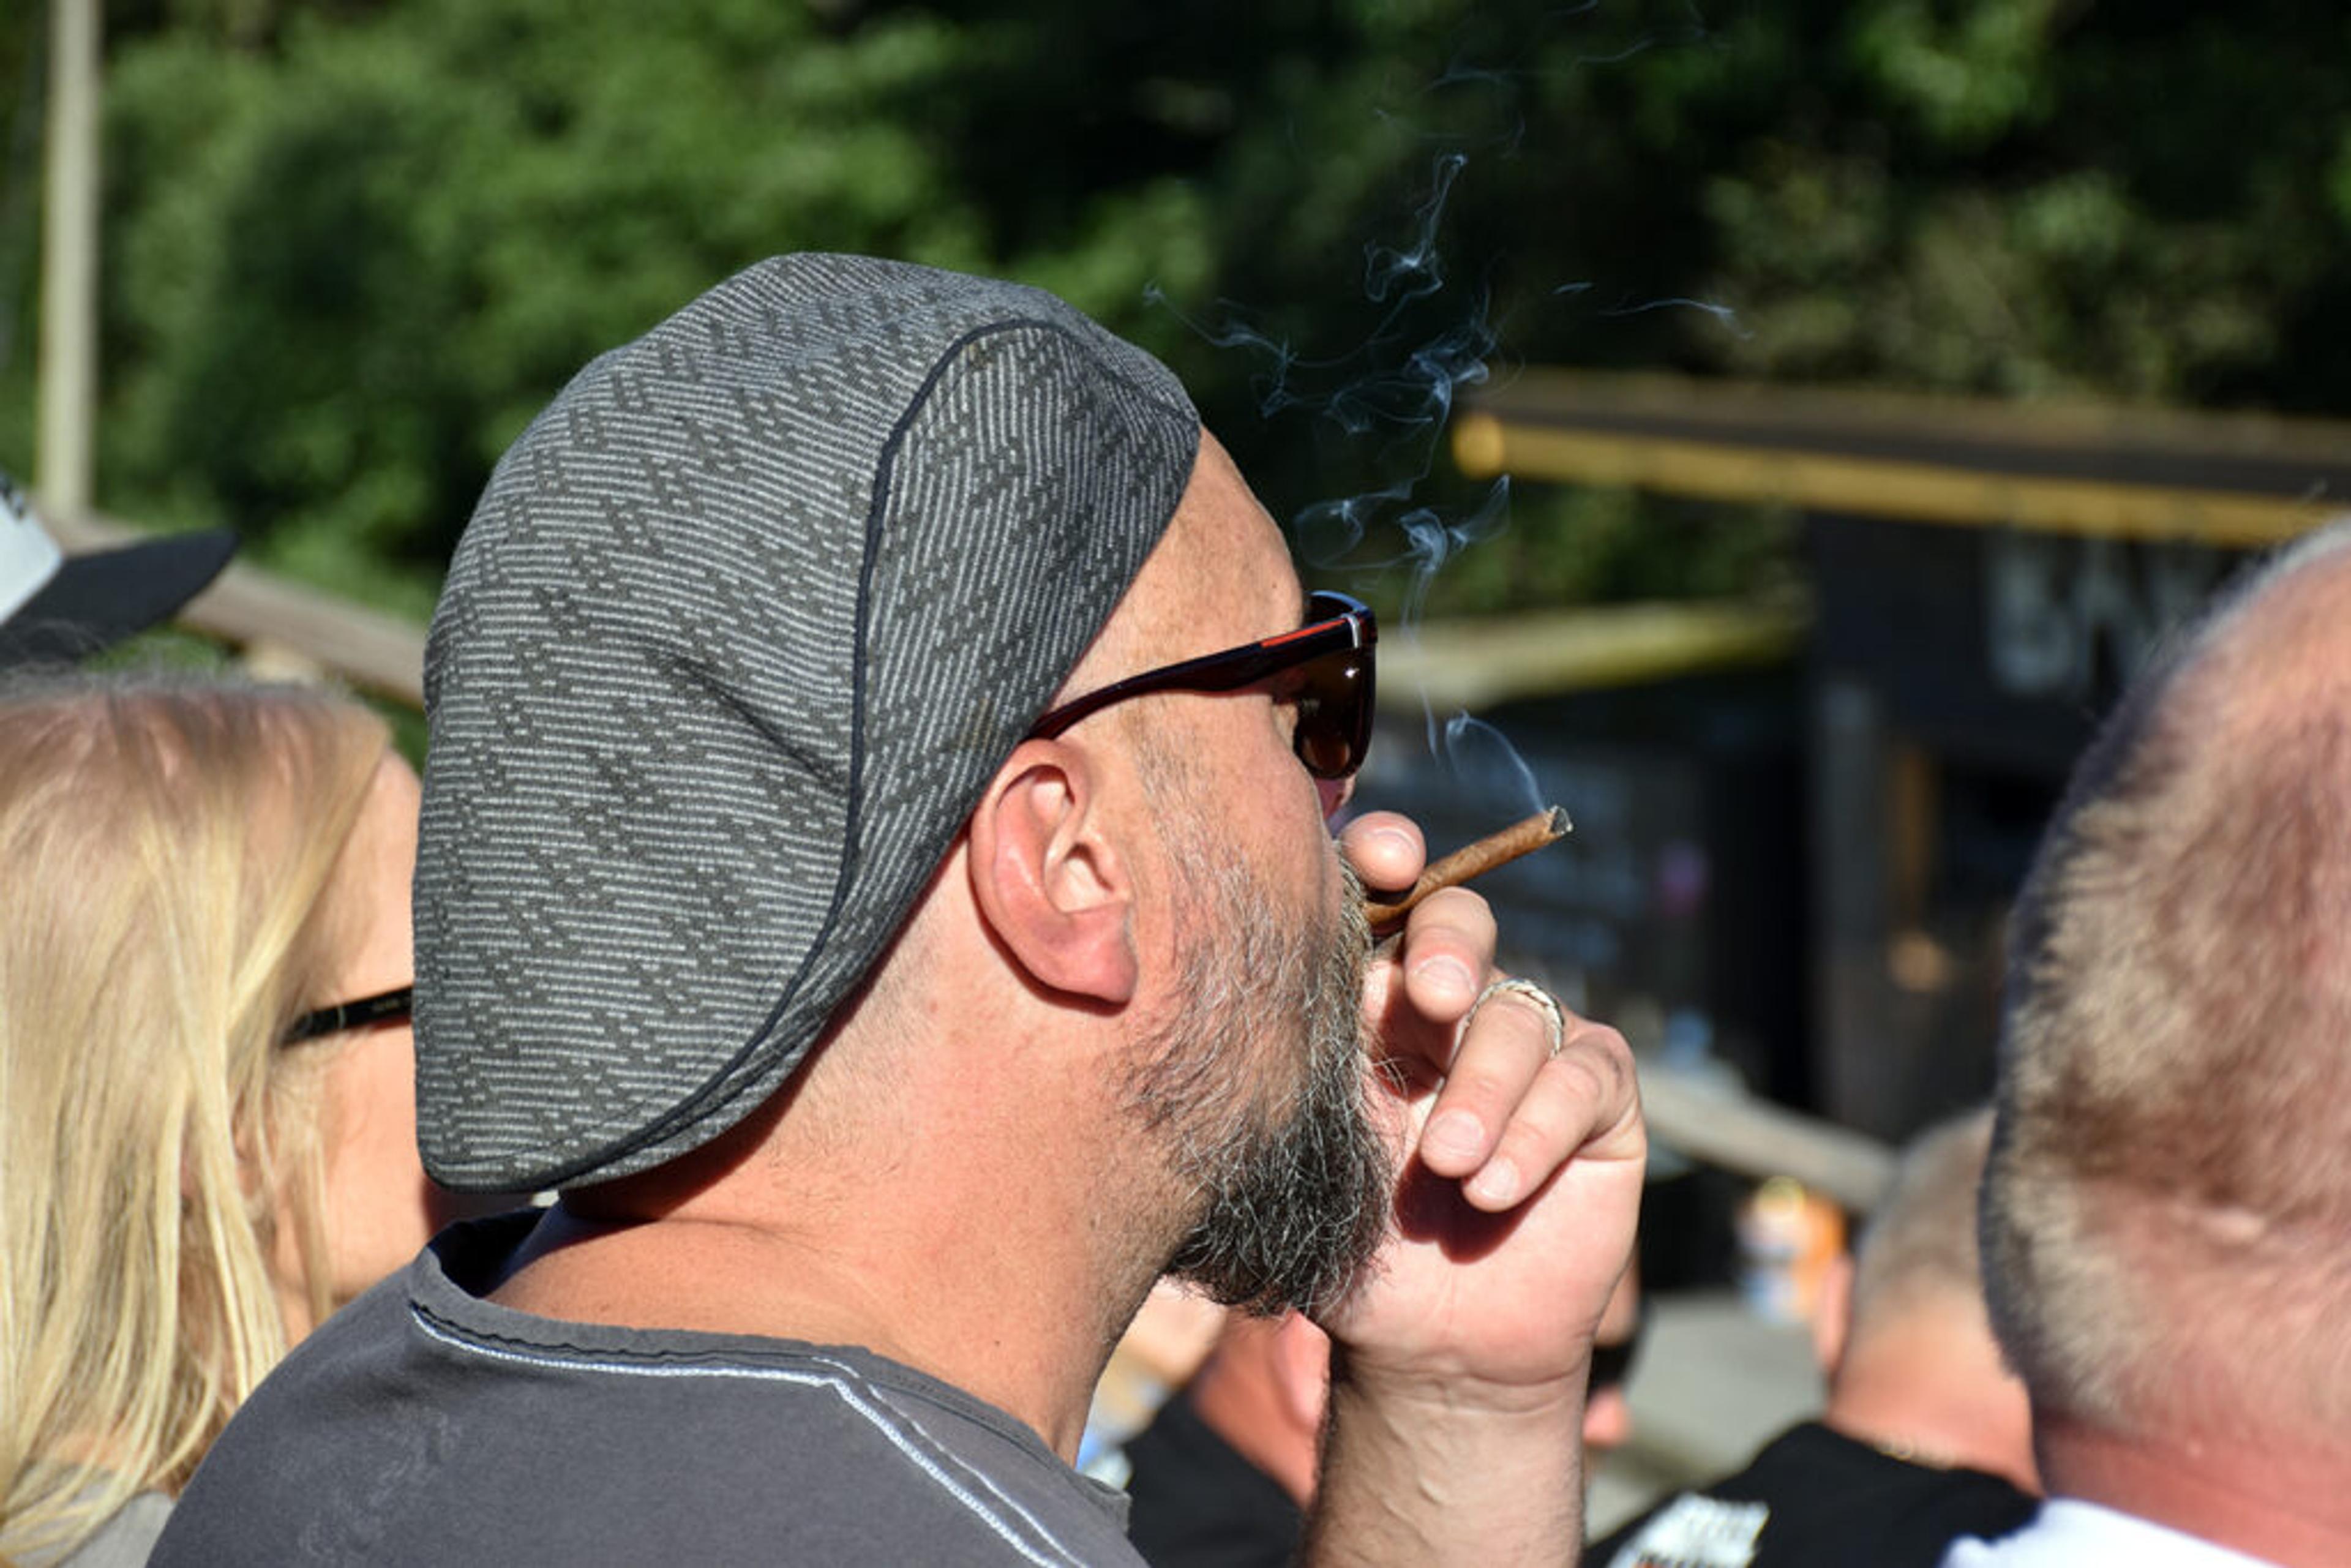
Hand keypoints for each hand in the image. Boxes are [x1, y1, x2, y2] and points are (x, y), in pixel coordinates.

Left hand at [1327, 810, 1644, 1400]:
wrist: (1428, 1348)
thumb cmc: (1350, 1246)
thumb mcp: (1304, 1160)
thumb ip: (1290, 1078)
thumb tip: (1243, 1002)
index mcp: (1368, 1000)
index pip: (1377, 898)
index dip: (1382, 854)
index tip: (1381, 857)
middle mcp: (1451, 1008)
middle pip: (1462, 919)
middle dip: (1451, 942)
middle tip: (1436, 996)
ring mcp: (1528, 1047)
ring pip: (1518, 1013)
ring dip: (1485, 1091)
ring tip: (1448, 1170)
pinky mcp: (1596, 1101)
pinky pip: (1582, 1076)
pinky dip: (1538, 1130)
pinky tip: (1494, 1190)